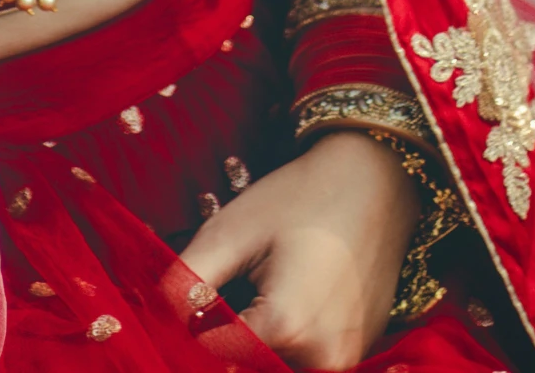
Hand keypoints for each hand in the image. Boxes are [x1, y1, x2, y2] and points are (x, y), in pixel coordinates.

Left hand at [178, 132, 419, 371]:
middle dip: (232, 331)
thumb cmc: (300, 196)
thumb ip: (188, 280)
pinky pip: (306, 358)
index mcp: (286, 327)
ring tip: (267, 282)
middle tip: (241, 279)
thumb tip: (158, 317)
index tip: (198, 298)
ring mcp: (345, 359)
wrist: (376, 180)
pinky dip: (288, 337)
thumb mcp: (233, 229)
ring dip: (259, 337)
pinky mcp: (357, 352)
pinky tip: (292, 290)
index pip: (216, 354)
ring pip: (275, 362)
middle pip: (248, 362)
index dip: (196, 329)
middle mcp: (322, 359)